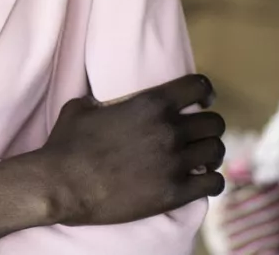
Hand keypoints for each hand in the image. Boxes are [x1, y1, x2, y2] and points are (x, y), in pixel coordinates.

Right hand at [37, 74, 225, 225]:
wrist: (62, 184)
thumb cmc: (66, 144)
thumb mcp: (81, 108)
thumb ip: (101, 101)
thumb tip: (100, 102)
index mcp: (151, 103)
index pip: (199, 86)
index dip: (205, 93)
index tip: (204, 102)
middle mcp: (170, 129)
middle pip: (214, 123)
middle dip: (208, 128)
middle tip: (197, 137)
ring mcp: (175, 162)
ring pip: (216, 151)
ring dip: (210, 154)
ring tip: (200, 160)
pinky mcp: (175, 192)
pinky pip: (214, 183)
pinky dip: (211, 182)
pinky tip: (200, 182)